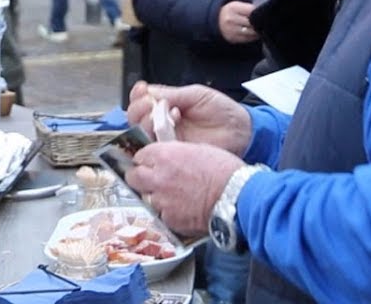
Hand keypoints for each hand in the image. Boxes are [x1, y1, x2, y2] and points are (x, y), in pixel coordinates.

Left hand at [125, 141, 244, 235]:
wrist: (236, 196)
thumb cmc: (224, 170)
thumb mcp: (198, 149)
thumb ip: (176, 154)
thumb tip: (168, 160)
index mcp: (164, 156)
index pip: (139, 156)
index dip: (145, 159)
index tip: (150, 162)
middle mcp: (158, 178)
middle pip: (133, 177)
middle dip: (139, 177)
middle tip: (149, 179)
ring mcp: (162, 201)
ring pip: (146, 198)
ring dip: (154, 196)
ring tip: (170, 196)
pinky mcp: (170, 220)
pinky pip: (161, 214)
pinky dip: (168, 212)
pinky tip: (181, 208)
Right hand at [126, 81, 251, 154]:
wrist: (241, 131)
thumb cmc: (222, 111)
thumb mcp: (196, 95)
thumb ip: (172, 94)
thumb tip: (148, 92)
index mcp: (167, 104)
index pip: (142, 100)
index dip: (138, 95)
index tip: (142, 90)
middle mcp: (163, 122)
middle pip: (136, 117)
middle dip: (139, 108)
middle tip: (151, 105)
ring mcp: (167, 139)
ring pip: (142, 132)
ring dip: (147, 122)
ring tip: (165, 115)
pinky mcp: (174, 154)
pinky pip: (156, 148)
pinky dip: (158, 137)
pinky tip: (172, 126)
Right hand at [218, 0, 258, 43]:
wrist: (217, 20)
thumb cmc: (230, 12)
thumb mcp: (237, 5)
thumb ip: (249, 8)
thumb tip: (261, 14)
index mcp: (233, 8)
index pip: (252, 11)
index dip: (259, 13)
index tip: (262, 14)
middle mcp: (231, 19)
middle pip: (252, 22)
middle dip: (258, 23)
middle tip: (262, 22)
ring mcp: (231, 30)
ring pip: (250, 32)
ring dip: (257, 31)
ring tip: (259, 28)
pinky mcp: (232, 38)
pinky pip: (247, 39)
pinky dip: (252, 37)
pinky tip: (253, 34)